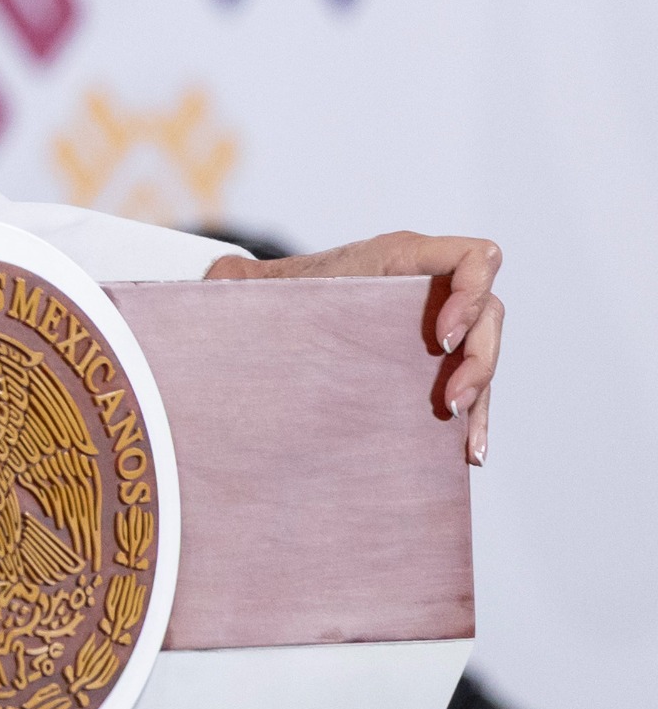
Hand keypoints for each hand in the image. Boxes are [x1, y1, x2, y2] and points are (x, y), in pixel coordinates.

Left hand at [204, 231, 501, 465]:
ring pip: (485, 351)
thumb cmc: (277, 291)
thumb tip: (217, 277)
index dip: (472, 292)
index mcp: (398, 258)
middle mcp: (429, 287)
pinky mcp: (434, 361)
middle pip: (490, 312)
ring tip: (462, 436)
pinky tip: (468, 451)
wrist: (277, 316)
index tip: (439, 337)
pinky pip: (474, 383)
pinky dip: (478, 416)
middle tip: (450, 401)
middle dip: (479, 358)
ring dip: (482, 392)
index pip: (472, 258)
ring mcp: (437, 325)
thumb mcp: (261, 286)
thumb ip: (239, 278)